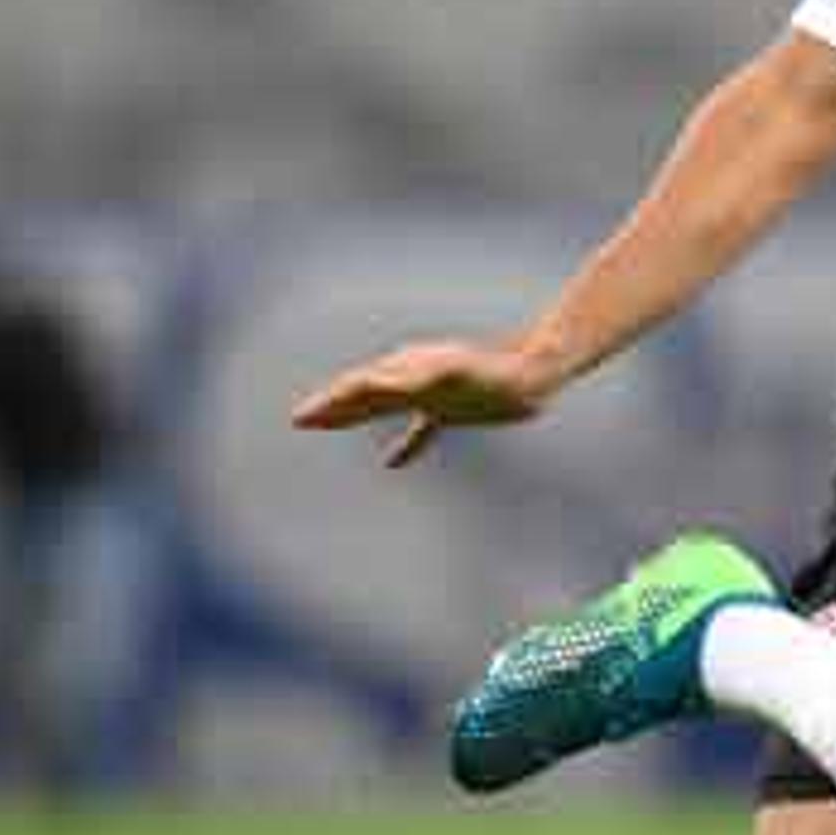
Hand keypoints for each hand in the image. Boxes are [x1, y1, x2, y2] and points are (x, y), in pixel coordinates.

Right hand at [288, 337, 563, 466]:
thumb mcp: (457, 372)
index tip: (300, 418)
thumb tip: (375, 380)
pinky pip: (422, 430)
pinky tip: (392, 463)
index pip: (359, 387)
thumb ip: (418, 375)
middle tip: (297, 420)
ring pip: (383, 407)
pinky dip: (406, 445)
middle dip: (331, 407)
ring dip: (353, 416)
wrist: (537, 371)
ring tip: (324, 426)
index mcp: (409, 371)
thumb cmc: (500, 372)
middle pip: (363, 394)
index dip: (329, 402)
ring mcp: (433, 393)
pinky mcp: (454, 409)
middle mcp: (415, 378)